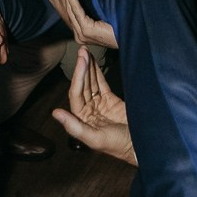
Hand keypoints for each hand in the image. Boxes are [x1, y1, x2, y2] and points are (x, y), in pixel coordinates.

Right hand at [46, 0, 117, 48]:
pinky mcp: (86, 31)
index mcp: (83, 30)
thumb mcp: (104, 8)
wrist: (135, 34)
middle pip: (67, 8)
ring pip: (70, 8)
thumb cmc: (123, 21)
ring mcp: (82, 34)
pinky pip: (76, 11)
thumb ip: (92, 0)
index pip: (71, 9)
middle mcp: (80, 34)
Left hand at [51, 48, 135, 164]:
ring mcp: (99, 105)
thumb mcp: (95, 138)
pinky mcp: (111, 101)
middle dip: (82, 68)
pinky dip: (98, 73)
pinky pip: (101, 85)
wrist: (141, 145)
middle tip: (83, 51)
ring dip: (89, 68)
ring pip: (91, 83)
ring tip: (86, 52)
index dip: (78, 76)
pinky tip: (95, 62)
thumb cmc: (117, 146)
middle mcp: (88, 111)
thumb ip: (74, 126)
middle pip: (83, 85)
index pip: (76, 93)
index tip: (81, 60)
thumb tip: (55, 113)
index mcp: (82, 119)